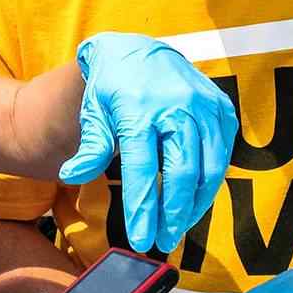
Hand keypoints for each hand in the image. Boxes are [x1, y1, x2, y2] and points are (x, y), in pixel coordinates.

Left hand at [58, 33, 237, 253]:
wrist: (139, 50)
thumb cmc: (111, 89)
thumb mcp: (92, 113)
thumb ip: (89, 147)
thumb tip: (70, 176)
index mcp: (139, 110)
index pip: (142, 169)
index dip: (143, 208)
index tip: (141, 240)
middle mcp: (177, 107)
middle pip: (182, 174)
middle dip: (173, 214)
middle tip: (163, 242)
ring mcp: (204, 106)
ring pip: (209, 168)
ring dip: (195, 204)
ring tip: (178, 227)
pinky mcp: (221, 109)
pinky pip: (222, 154)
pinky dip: (209, 182)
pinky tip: (194, 200)